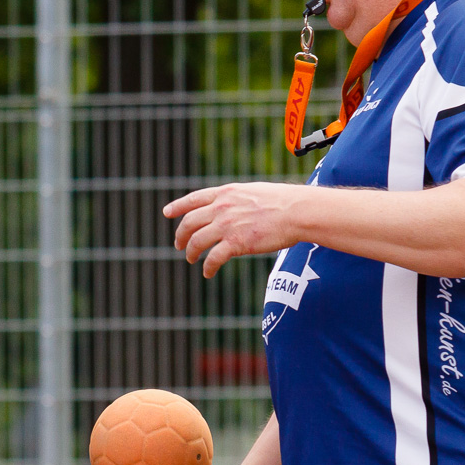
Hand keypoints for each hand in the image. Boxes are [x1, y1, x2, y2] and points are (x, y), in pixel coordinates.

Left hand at [164, 183, 306, 277]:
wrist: (297, 211)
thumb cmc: (283, 201)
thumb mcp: (252, 191)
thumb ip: (236, 199)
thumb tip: (229, 205)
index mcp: (226, 193)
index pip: (193, 199)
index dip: (177, 207)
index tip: (167, 213)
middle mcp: (222, 207)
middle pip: (189, 223)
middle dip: (180, 235)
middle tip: (178, 245)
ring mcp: (227, 225)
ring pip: (196, 241)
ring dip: (190, 252)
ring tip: (190, 259)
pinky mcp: (236, 243)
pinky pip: (213, 258)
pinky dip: (208, 267)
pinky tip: (208, 273)